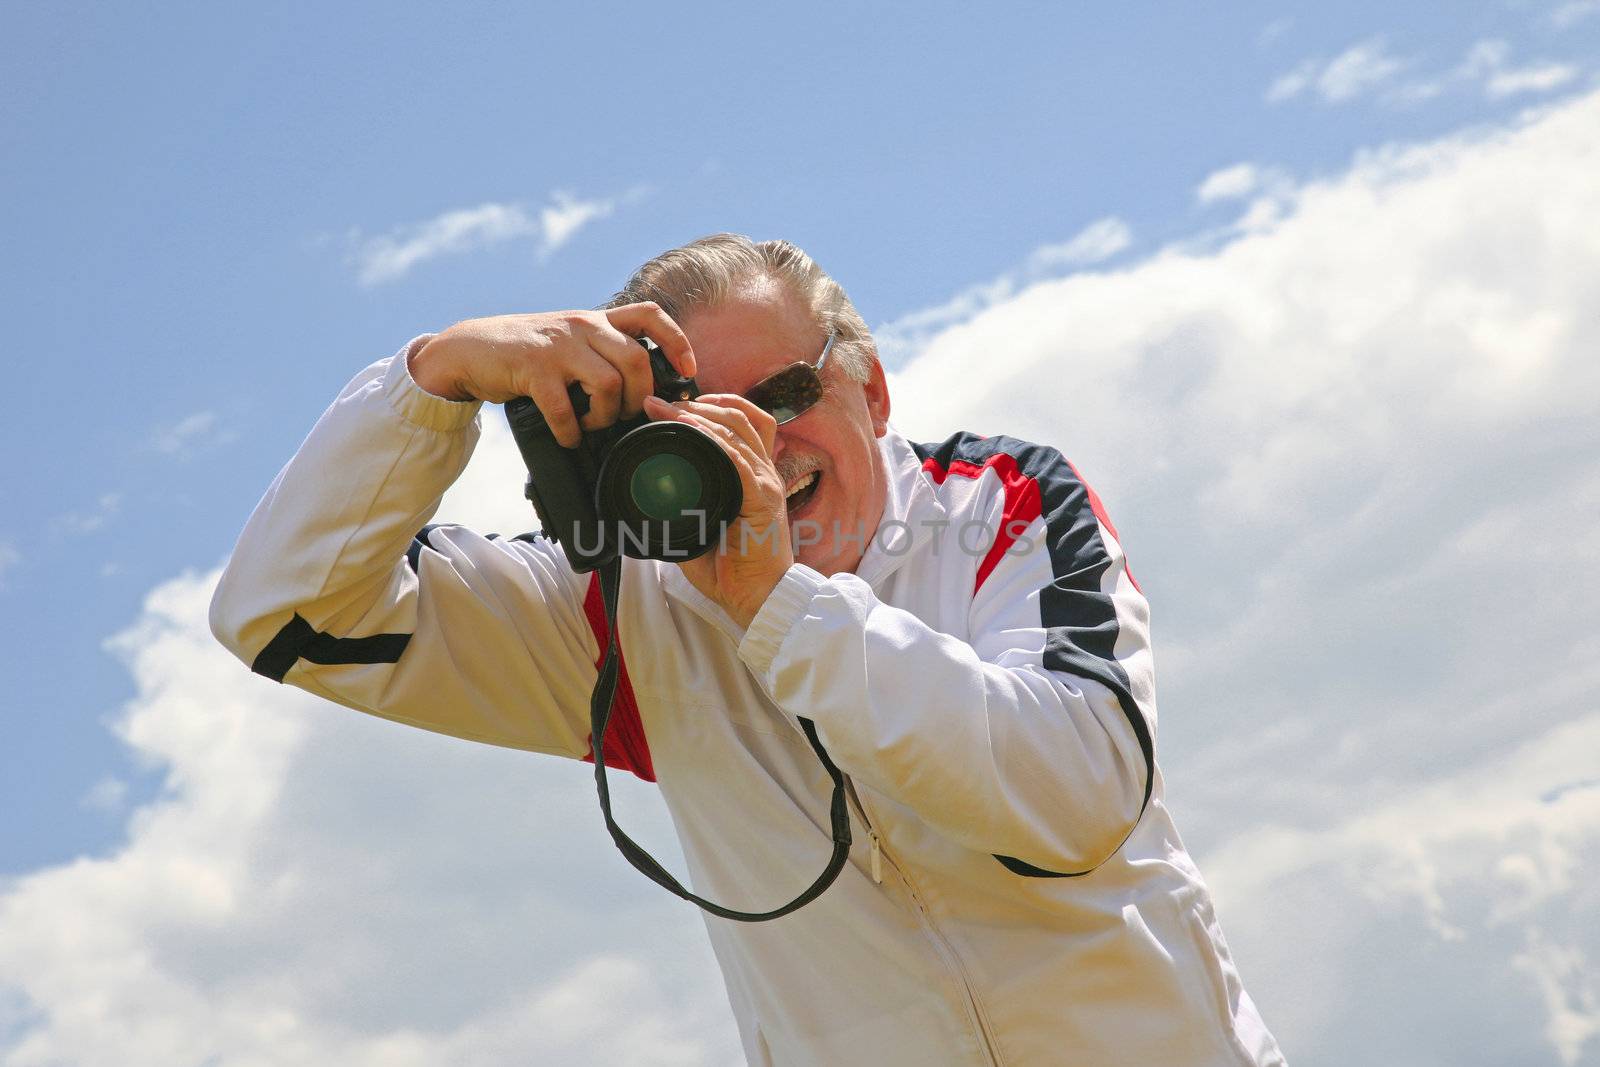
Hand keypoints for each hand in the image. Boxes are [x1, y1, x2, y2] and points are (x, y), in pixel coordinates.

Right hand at [409, 303, 695, 446]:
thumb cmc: (528, 353)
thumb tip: (644, 393)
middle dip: (640, 398)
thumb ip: (603, 354)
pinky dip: (571, 431)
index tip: (688, 370)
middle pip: (638, 361)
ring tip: (593, 426)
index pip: (651, 315)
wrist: (472, 348)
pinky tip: (568, 437)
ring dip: (606, 417)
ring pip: (609, 384)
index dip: (677, 341)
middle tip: (625, 415)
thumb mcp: (571, 342)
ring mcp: (558, 346)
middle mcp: (583, 326)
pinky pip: (566, 409)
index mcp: (597, 319)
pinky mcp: (534, 368)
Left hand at [642, 392, 793, 628]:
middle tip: (661, 401)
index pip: (743, 423)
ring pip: (739, 427)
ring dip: (700, 413)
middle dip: (700, 401)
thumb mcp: (699, 531)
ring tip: (666, 409)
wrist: (757, 599)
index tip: (674, 404)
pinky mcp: (762, 498)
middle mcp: (764, 472)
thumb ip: (680, 512)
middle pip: (741, 415)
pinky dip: (712, 440)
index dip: (712, 406)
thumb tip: (647, 504)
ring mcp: (765, 483)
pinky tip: (689, 431)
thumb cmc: (731, 570)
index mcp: (753, 476)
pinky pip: (737, 458)